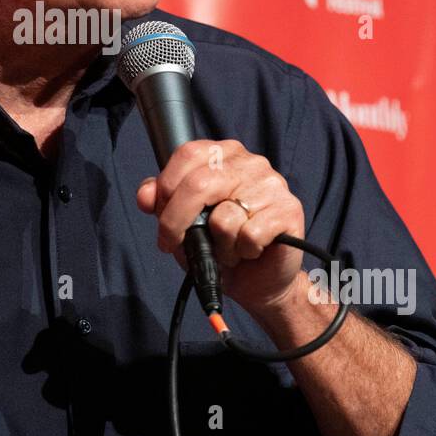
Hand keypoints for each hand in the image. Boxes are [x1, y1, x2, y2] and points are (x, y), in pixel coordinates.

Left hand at [137, 139, 305, 321]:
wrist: (257, 281)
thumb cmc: (219, 245)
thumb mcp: (181, 222)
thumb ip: (161, 203)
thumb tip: (146, 196)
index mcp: (222, 154)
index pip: (186, 155)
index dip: (165, 189)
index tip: (159, 218)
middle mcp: (250, 162)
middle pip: (199, 183)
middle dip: (176, 221)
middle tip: (172, 242)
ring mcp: (272, 184)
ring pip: (223, 217)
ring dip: (217, 245)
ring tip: (228, 249)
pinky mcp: (289, 210)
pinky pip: (249, 235)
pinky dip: (242, 252)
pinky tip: (250, 251)